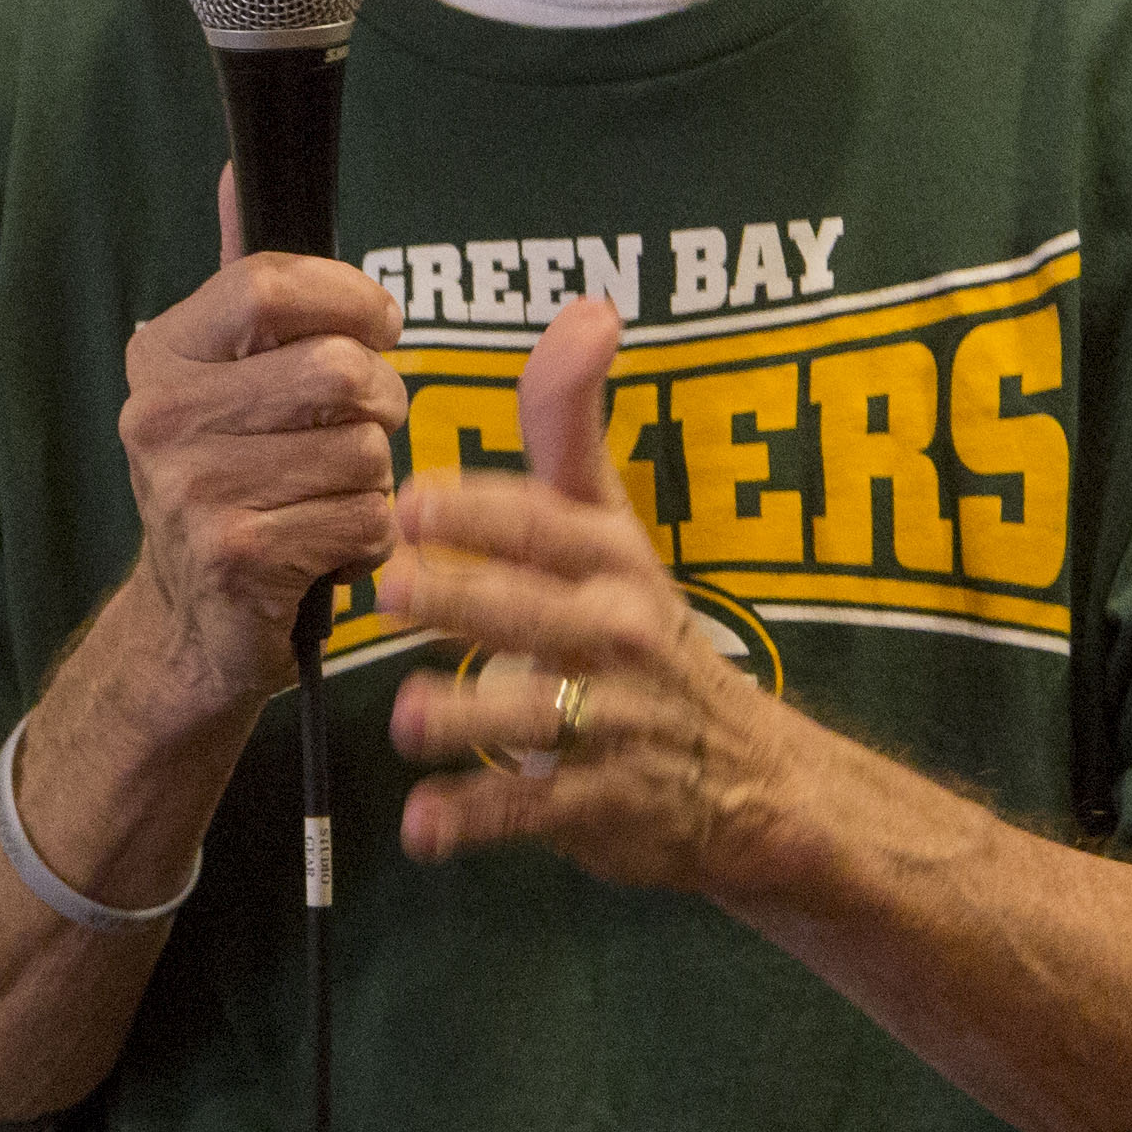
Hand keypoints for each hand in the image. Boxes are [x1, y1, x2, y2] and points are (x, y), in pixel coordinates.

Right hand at [116, 164, 406, 724]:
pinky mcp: (238, 558)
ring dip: (376, 478)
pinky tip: (328, 548)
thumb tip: (238, 167)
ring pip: (364, 449)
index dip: (348, 298)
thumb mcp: (226, 378)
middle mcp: (160, 417)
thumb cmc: (235, 482)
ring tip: (333, 495)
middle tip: (365, 425)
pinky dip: (369, 537)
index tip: (377, 325)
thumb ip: (246, 284)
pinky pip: (365, 519)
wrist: (192, 627)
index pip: (267, 284)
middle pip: (335, 368)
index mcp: (161, 356)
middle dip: (382, 398)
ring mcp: (192, 491)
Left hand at [379, 295, 813, 893]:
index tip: (410, 496)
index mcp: (608, 558)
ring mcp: (612, 723)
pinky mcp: (601, 806)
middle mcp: (615, 633)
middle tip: (388, 590)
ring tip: (408, 716)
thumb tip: (588, 304)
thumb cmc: (640, 627)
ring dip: (469, 717)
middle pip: (531, 611)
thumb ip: (571, 425)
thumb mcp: (613, 524)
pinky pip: (533, 812)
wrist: (744, 778)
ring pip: (535, 714)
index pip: (542, 522)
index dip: (478, 509)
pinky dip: (478, 821)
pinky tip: (422, 827)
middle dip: (462, 599)